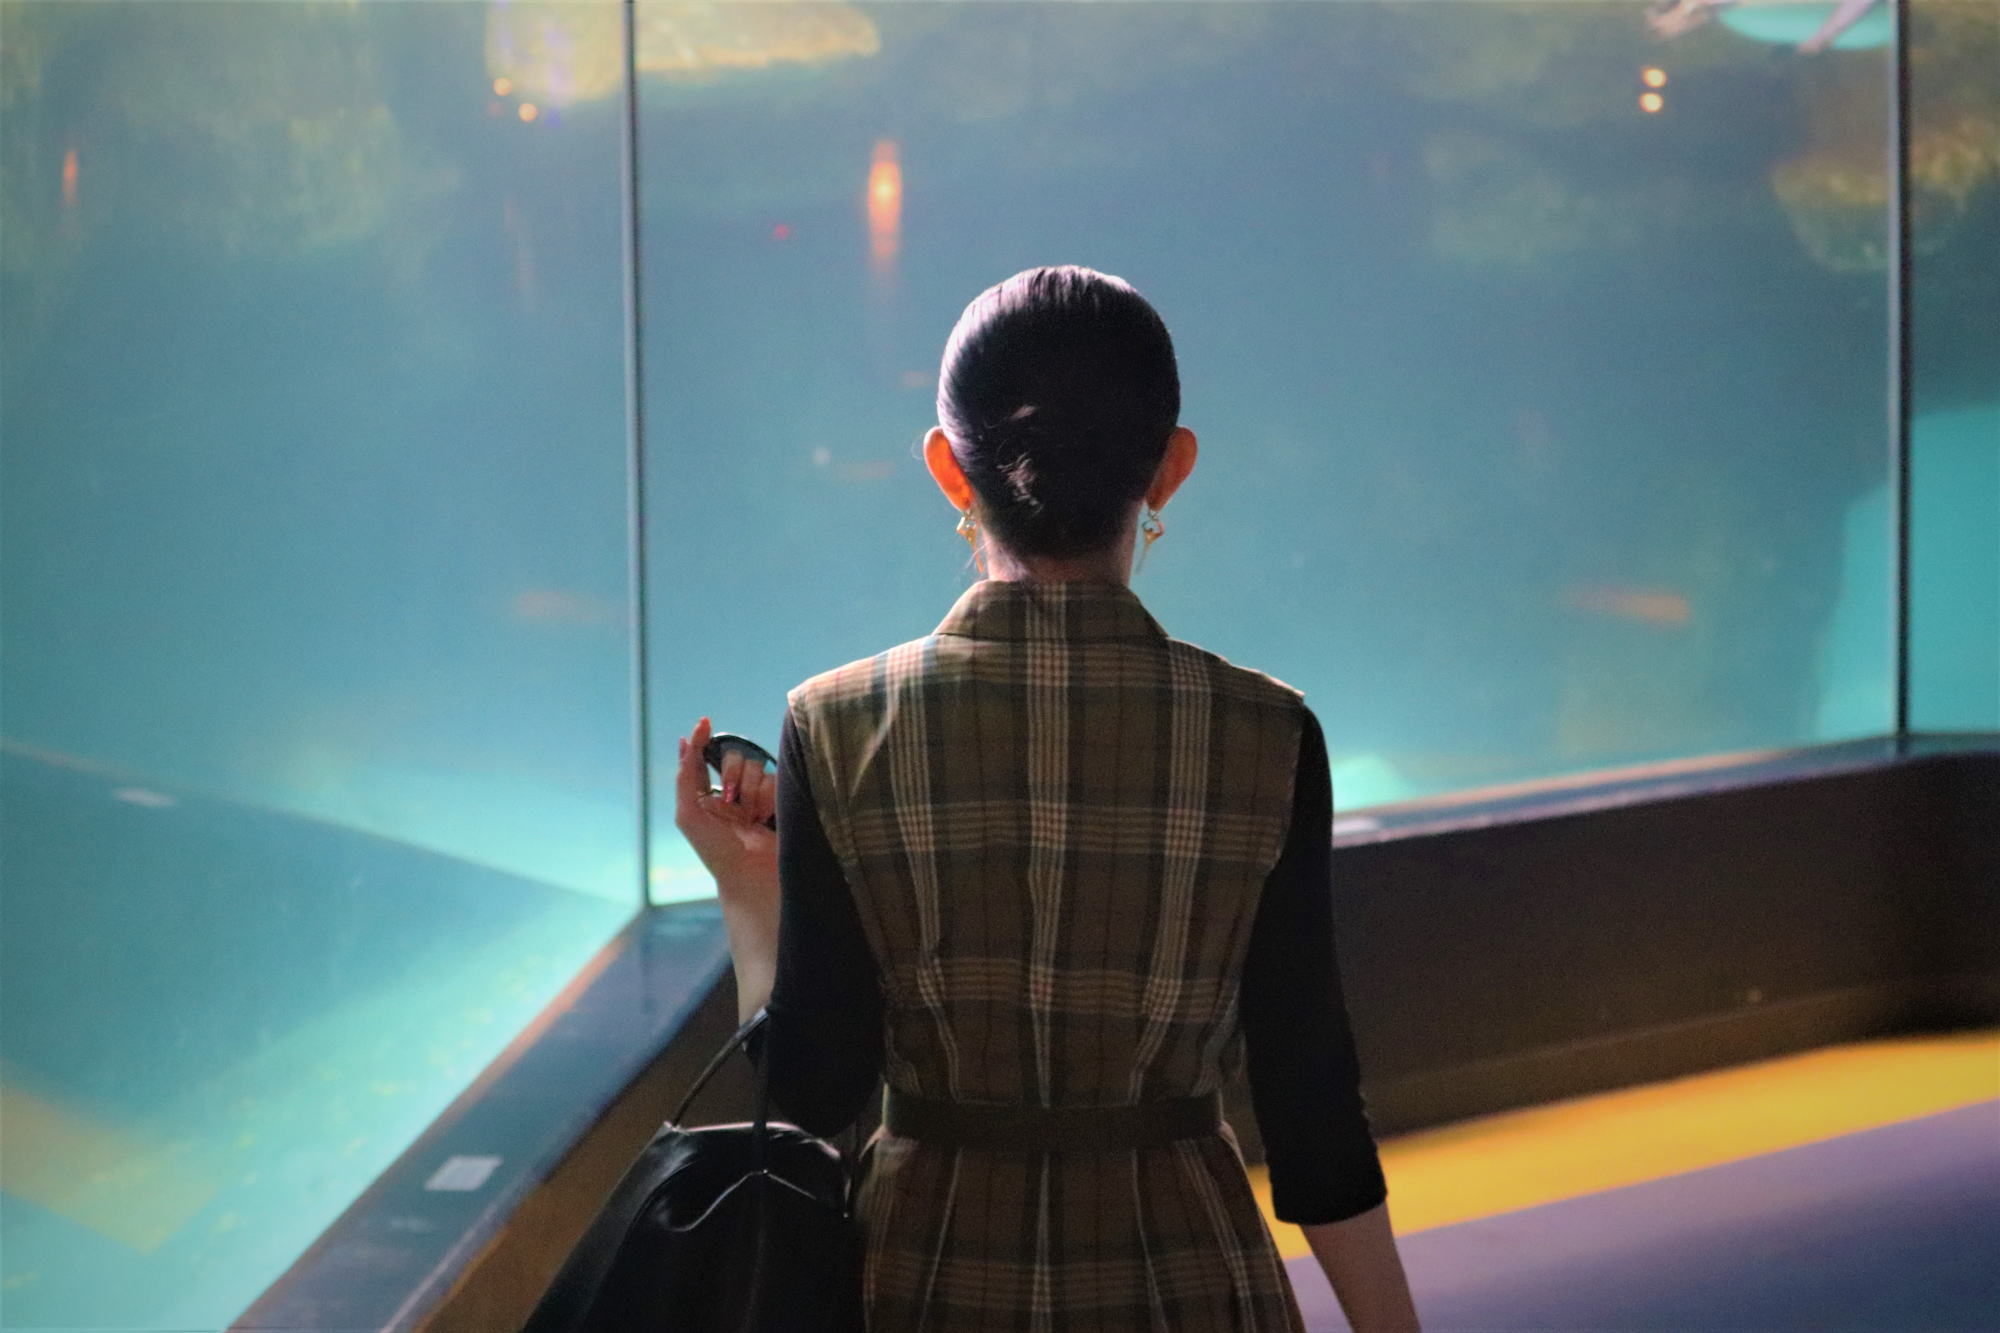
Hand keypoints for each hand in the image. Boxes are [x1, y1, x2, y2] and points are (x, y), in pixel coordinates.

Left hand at [673, 715, 777, 891]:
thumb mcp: (689, 814)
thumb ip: (685, 776)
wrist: (752, 873)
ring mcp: (754, 794)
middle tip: (730, 798)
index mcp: (704, 794)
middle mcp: (729, 790)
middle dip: (731, 774)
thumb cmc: (715, 849)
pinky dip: (768, 796)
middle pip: (733, 756)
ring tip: (751, 816)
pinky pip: (775, 778)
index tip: (705, 723)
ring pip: (755, 765)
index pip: (703, 756)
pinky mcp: (778, 798)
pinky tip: (765, 817)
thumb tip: (684, 741)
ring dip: (751, 790)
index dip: (702, 737)